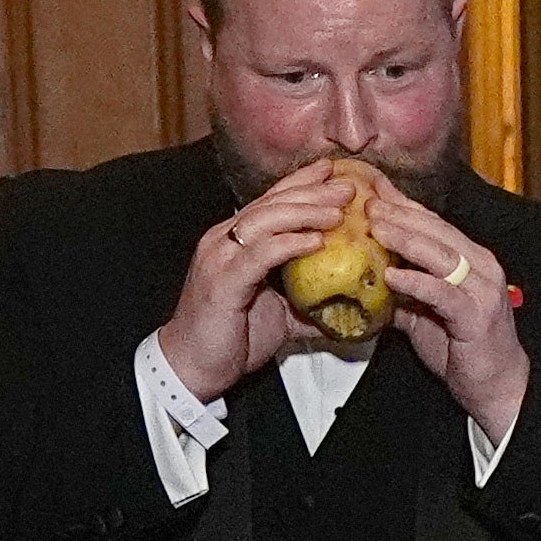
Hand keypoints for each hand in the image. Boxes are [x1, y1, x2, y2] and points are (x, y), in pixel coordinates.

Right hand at [157, 162, 361, 404]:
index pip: (270, 202)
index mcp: (233, 242)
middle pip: (271, 204)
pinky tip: (315, 240)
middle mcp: (223, 241)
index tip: (333, 172)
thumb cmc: (230, 339)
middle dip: (311, 192)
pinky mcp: (223, 280)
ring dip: (305, 212)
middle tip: (347, 187)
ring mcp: (220, 258)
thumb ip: (308, 303)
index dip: (301, 184)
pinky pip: (260, 254)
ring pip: (266, 221)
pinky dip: (289, 244)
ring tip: (338, 211)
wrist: (193, 368)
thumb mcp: (278, 315)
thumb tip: (347, 306)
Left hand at [360, 184, 528, 438]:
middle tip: (367, 202)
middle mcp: (480, 266)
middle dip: (400, 214)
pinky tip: (392, 275)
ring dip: (406, 238)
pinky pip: (443, 292)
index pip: (434, 224)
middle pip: (437, 230)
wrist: (496, 386)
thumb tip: (368, 280)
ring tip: (375, 227)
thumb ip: (403, 293)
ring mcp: (482, 289)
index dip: (403, 205)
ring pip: (441, 254)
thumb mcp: (425, 314)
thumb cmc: (463, 350)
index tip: (373, 191)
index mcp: (470, 260)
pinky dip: (417, 281)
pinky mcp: (476, 315)